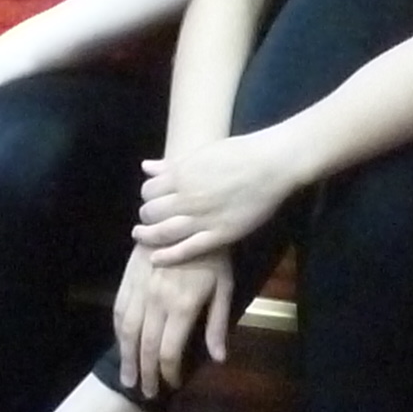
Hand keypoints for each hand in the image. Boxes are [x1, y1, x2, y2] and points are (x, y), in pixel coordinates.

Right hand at [111, 246, 237, 399]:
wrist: (184, 217)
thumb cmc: (212, 254)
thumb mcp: (224, 287)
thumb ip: (217, 324)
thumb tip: (219, 358)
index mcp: (182, 306)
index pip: (168, 351)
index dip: (169, 372)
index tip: (172, 384)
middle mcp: (156, 301)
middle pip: (146, 346)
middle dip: (145, 373)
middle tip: (146, 392)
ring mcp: (139, 289)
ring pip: (127, 331)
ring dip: (126, 358)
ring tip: (127, 378)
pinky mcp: (128, 278)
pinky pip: (118, 310)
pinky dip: (118, 332)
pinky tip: (121, 344)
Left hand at [134, 129, 295, 260]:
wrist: (270, 165)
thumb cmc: (239, 153)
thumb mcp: (202, 153)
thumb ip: (173, 164)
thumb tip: (146, 167)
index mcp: (182, 174)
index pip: (148, 190)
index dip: (147, 196)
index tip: (152, 198)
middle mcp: (187, 197)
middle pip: (151, 212)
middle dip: (147, 215)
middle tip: (149, 218)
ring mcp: (202, 218)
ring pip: (163, 232)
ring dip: (148, 236)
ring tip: (142, 236)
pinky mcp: (219, 235)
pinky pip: (186, 249)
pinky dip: (167, 256)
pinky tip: (155, 259)